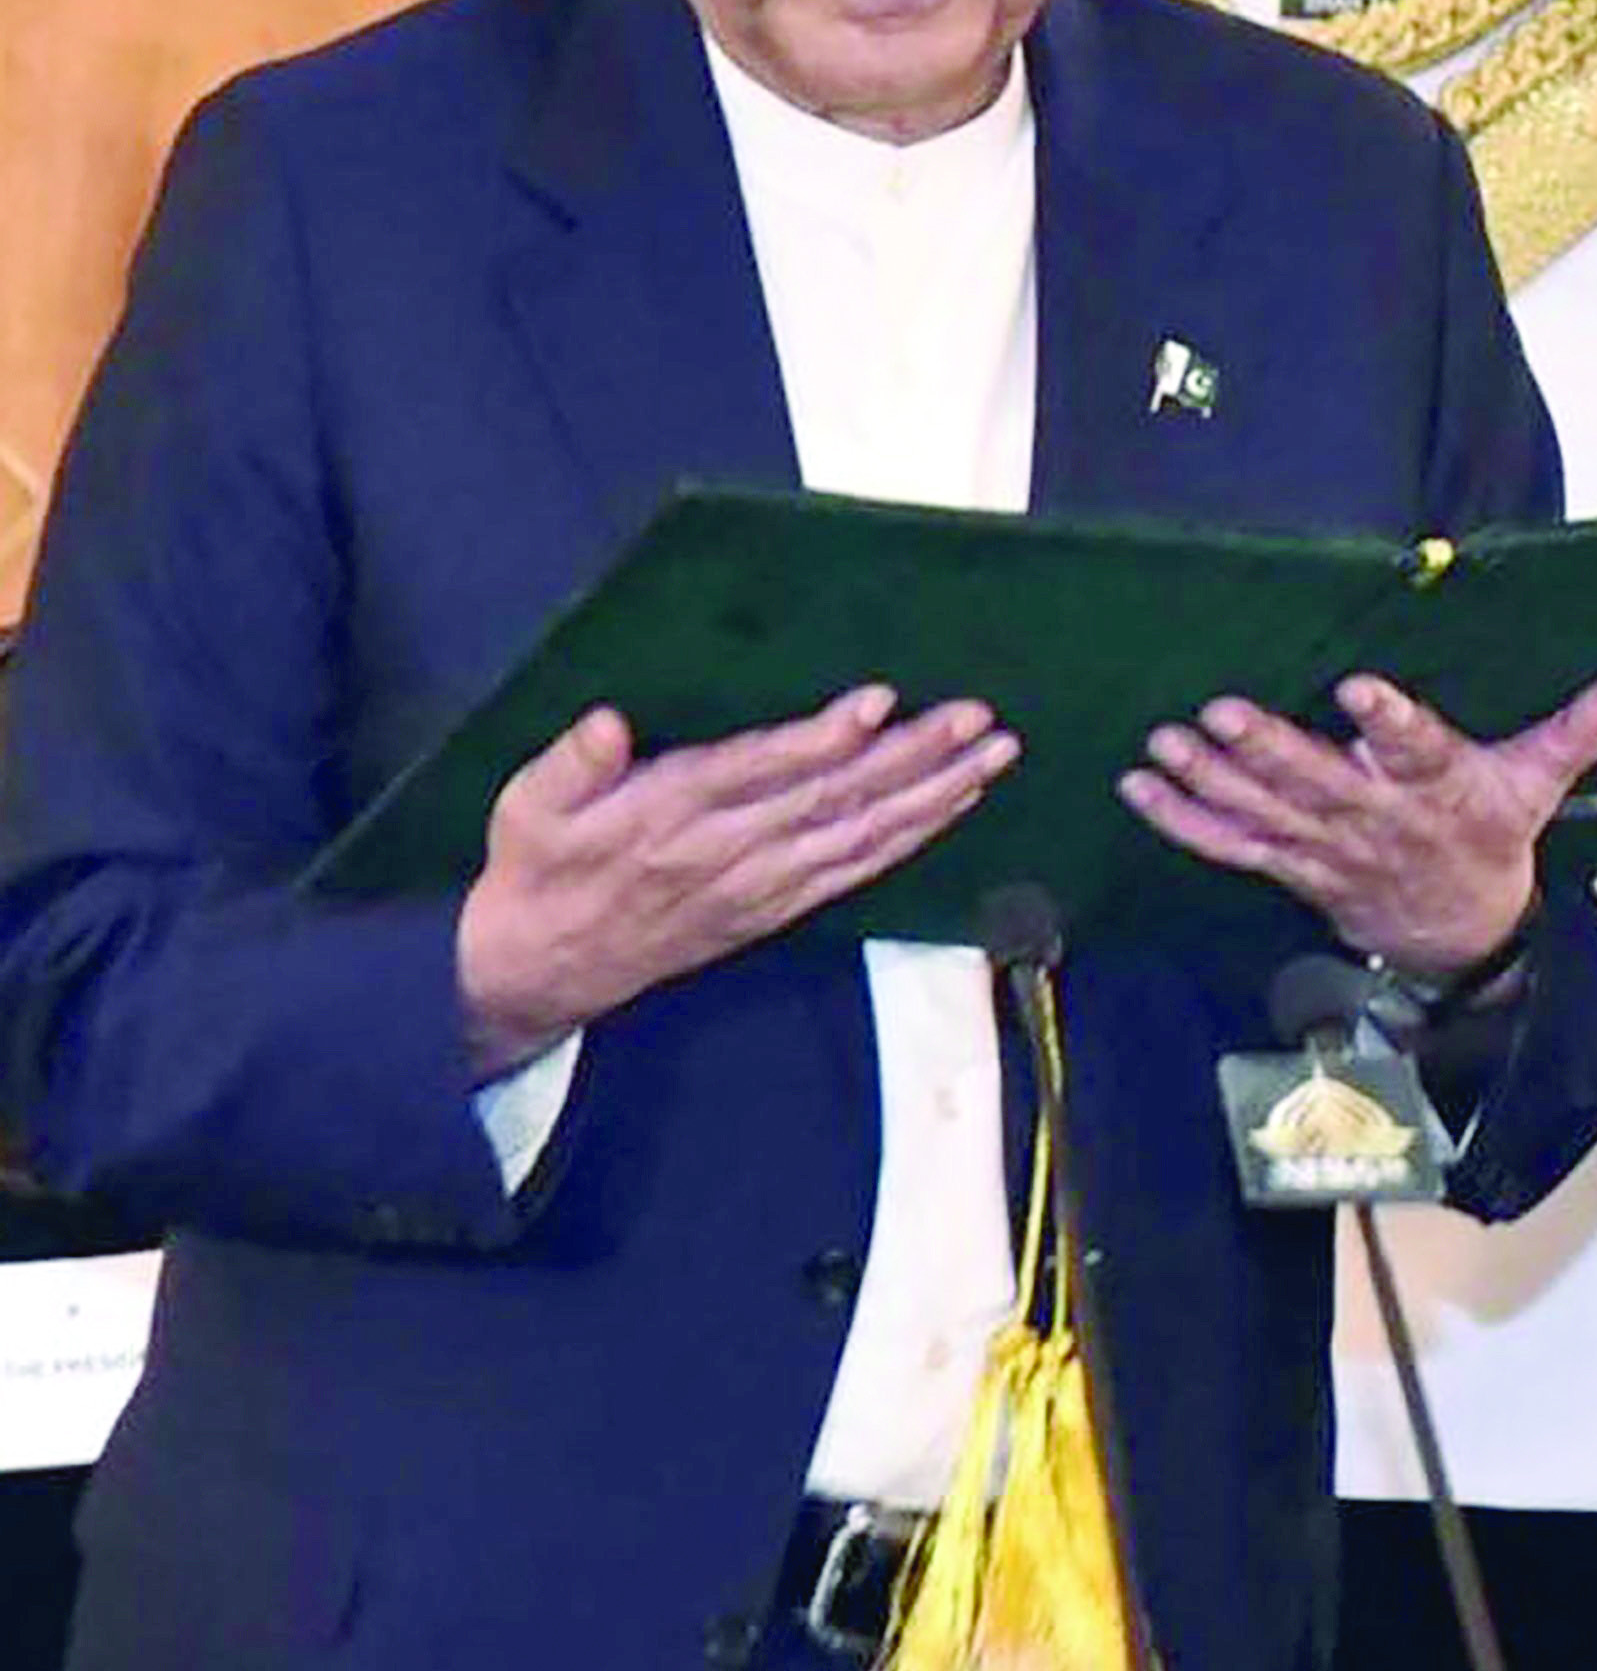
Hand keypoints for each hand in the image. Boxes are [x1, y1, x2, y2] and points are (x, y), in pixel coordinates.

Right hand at [455, 688, 1013, 1073]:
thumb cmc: (539, 867)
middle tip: (976, 717)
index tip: (879, 702)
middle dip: (911, 758)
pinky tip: (957, 802)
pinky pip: (859, 871)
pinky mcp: (778, 908)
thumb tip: (606, 722)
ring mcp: (762, 886)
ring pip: (863, 837)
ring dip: (934, 795)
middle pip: (834, 801)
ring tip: (994, 754)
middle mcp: (729, 853)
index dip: (821, 740)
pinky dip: (914, 836)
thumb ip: (570, 764)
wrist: (539, 968)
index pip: (758, 773)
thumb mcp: (528, 808)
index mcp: (669, 817)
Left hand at [1118, 670, 1596, 980]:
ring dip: (1209, 781)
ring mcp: (1327, 848)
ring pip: (1265, 814)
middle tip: (1221, 712)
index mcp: (1440, 789)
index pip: (1417, 748)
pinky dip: (1182, 821)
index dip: (1391, 721)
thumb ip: (1576, 729)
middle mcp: (1376, 820)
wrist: (1460, 935)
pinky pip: (1230, 847)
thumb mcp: (1539, 784)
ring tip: (1163, 744)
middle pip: (1319, 782)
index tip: (1360, 689)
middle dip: (1268, 749)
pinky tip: (1140, 787)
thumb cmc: (1493, 838)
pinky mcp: (1292, 865)